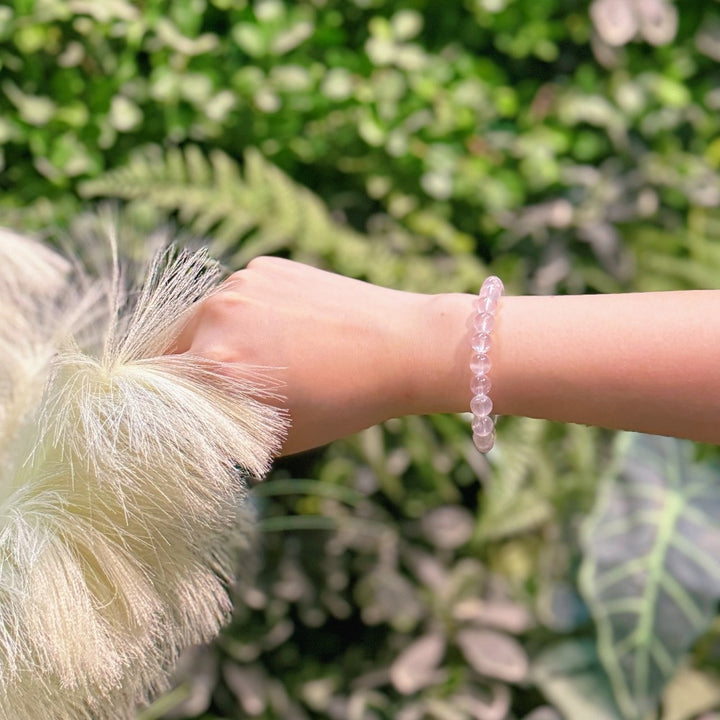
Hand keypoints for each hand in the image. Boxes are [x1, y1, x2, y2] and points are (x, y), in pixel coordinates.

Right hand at [171, 257, 473, 454]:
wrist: (402, 345)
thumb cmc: (345, 401)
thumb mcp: (277, 435)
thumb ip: (224, 426)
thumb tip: (195, 423)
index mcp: (219, 362)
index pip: (158, 387)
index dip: (165, 404)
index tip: (178, 412)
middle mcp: (219, 312)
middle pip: (171, 346)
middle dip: (187, 370)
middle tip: (220, 388)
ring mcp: (241, 281)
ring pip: (203, 317)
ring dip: (216, 339)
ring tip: (263, 357)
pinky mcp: (264, 265)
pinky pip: (235, 295)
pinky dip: (246, 314)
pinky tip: (286, 329)